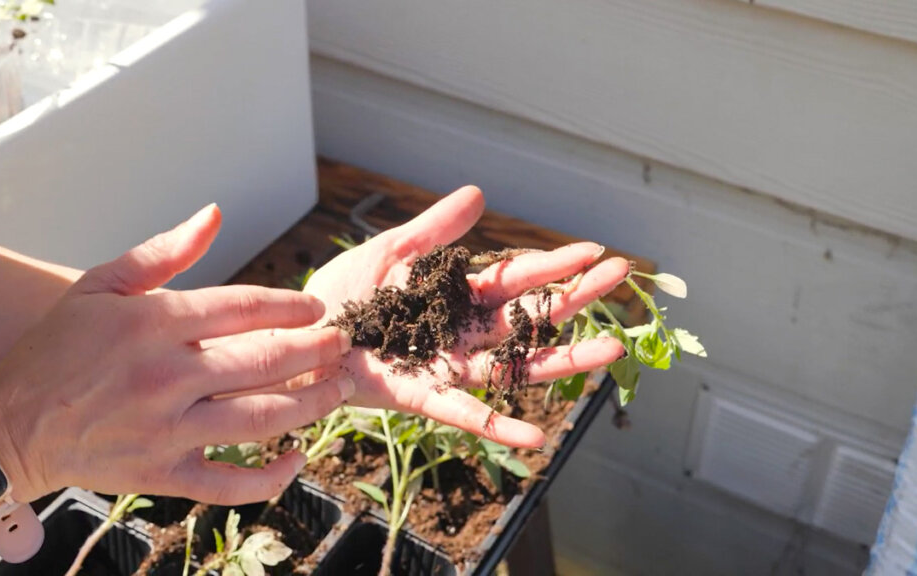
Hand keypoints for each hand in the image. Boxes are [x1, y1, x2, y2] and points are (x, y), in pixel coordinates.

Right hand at [0, 205, 354, 505]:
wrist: (10, 425)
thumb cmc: (58, 347)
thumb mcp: (100, 285)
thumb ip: (164, 252)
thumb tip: (215, 214)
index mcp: (152, 323)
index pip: (243, 307)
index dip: (291, 305)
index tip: (317, 307)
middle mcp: (165, 376)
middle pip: (266, 362)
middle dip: (319, 351)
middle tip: (345, 344)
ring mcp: (166, 430)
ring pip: (262, 419)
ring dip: (313, 404)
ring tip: (341, 389)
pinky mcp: (162, 474)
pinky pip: (229, 483)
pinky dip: (270, 477)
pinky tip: (297, 458)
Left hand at [303, 186, 628, 448]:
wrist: (295, 335)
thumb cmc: (338, 295)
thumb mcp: (390, 251)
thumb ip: (434, 228)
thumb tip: (479, 193)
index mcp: (454, 295)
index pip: (516, 278)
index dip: (554, 265)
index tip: (595, 251)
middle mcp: (460, 332)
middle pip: (528, 317)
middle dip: (575, 298)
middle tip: (621, 277)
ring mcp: (445, 366)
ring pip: (514, 366)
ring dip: (563, 361)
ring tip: (610, 351)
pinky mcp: (418, 395)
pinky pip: (464, 415)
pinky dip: (499, 427)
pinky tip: (538, 438)